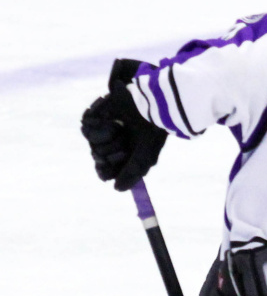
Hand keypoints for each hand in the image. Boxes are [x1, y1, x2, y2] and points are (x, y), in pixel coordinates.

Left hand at [80, 61, 166, 190]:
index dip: (106, 171)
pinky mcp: (94, 115)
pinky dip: (100, 124)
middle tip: (125, 141)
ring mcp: (101, 130)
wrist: (151, 105)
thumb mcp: (144, 159)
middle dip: (113, 150)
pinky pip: (86, 127)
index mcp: (122, 157)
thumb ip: (130, 175)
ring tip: (121, 127)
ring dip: (108, 136)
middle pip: (97, 157)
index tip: (111, 169)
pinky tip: (113, 118)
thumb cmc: (152, 133)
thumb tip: (116, 189)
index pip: (104, 172)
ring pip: (91, 142)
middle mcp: (111, 145)